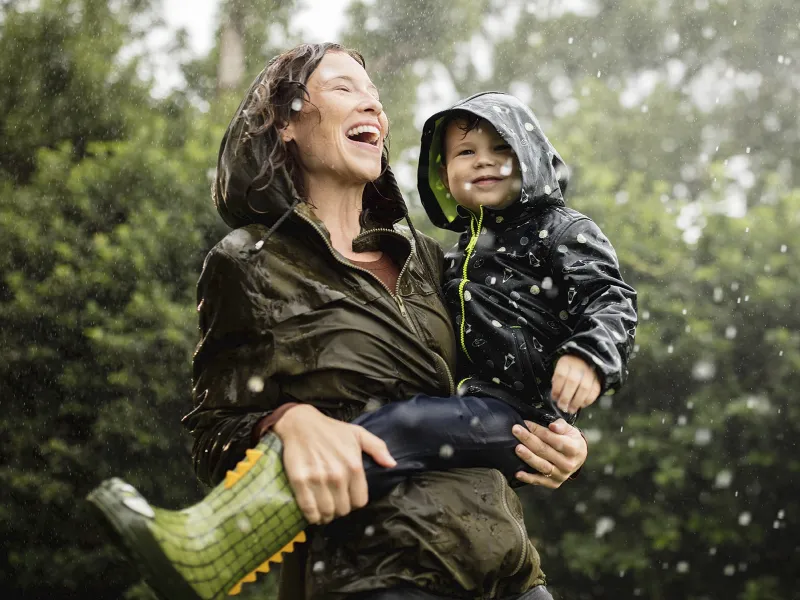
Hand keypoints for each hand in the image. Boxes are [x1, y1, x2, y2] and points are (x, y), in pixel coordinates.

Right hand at [273, 404, 395, 523]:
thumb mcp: (359, 434)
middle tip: (335, 504)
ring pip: (327, 512)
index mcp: (354, 466)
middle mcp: (338, 475)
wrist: (301, 424)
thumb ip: (378, 448)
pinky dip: (312, 516)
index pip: (360, 501)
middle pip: (343, 510)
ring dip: (326, 516)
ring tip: (324, 511)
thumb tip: (392, 464)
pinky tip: (313, 513)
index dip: (354, 503)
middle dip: (340, 510)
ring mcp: (318, 479)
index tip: (348, 499)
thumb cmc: (332, 430)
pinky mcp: (300, 481)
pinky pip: (308, 509)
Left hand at [512, 419, 587, 488]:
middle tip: (516, 430)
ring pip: (542, 466)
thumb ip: (561, 426)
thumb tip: (552, 426)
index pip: (553, 439)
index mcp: (573, 449)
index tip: (526, 423)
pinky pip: (539, 481)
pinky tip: (518, 473)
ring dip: (528, 457)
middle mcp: (568, 464)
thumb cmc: (571, 441)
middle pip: (545, 451)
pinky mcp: (554, 483)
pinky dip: (528, 478)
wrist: (578, 459)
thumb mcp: (570, 430)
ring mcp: (561, 475)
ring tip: (517, 448)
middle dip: (529, 440)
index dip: (539, 431)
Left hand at [551, 354, 601, 414]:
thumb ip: (557, 381)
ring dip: (576, 402)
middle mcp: (579, 366)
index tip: (555, 398)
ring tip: (571, 409)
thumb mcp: (560, 370)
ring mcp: (590, 373)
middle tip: (562, 406)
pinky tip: (581, 405)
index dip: (557, 389)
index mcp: (566, 362)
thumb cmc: (569, 369)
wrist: (585, 362)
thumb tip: (556, 397)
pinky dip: (587, 401)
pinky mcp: (598, 380)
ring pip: (584, 388)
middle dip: (566, 397)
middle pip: (572, 382)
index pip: (561, 375)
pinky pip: (594, 392)